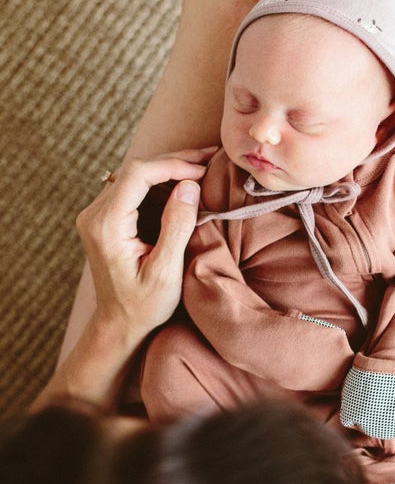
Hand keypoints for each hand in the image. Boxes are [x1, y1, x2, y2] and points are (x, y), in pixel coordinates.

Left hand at [76, 151, 206, 342]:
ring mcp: (97, 214)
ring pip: (135, 176)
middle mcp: (94, 214)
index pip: (137, 175)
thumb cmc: (143, 306)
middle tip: (210, 158)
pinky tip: (185, 183)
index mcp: (106, 225)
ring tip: (203, 166)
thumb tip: (189, 186)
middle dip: (173, 162)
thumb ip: (176, 227)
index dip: (172, 165)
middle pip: (135, 170)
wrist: (119, 325)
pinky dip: (161, 183)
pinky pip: (134, 189)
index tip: (202, 170)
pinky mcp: (106, 218)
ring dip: (169, 169)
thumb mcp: (166, 272)